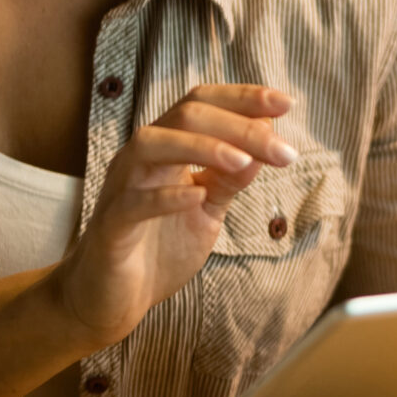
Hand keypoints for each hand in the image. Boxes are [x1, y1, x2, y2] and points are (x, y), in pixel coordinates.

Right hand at [52, 84, 295, 345]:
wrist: (113, 298)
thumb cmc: (159, 248)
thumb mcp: (207, 211)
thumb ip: (230, 180)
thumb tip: (266, 147)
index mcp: (166, 148)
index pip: (202, 104)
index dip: (243, 98)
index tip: (286, 103)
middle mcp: (142, 157)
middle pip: (186, 115)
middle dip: (240, 127)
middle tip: (284, 151)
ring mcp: (122, 187)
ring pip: (153, 144)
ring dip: (203, 147)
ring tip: (245, 162)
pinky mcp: (111, 226)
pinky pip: (133, 202)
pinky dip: (166, 196)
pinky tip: (197, 195)